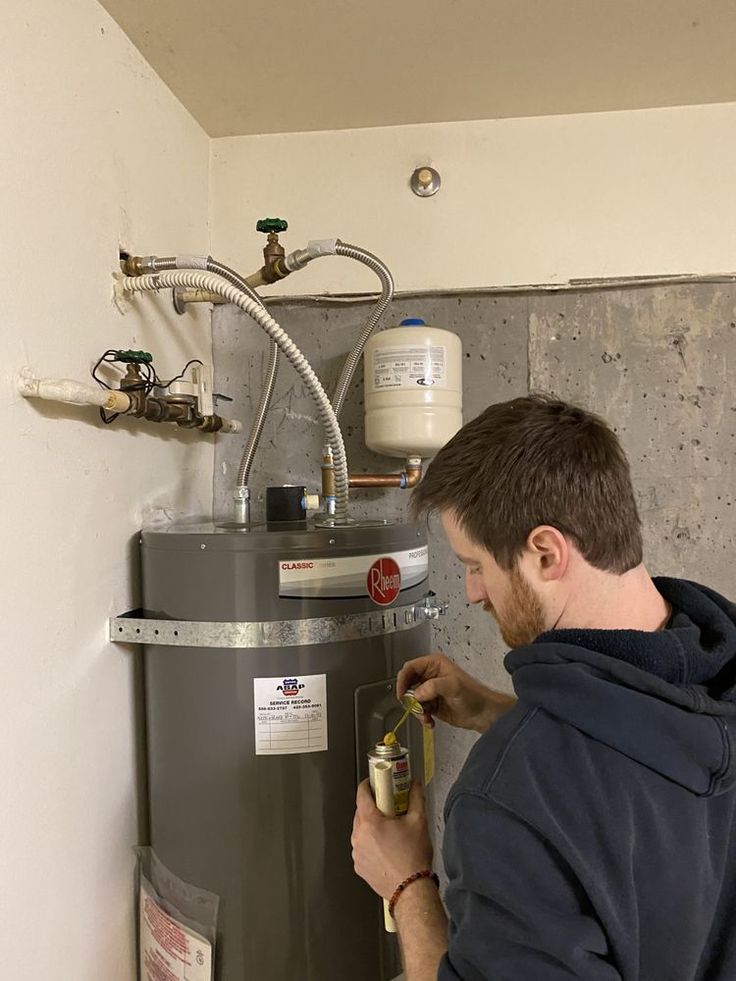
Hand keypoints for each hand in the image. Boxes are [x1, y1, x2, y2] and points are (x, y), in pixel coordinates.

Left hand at [351, 780, 432, 899]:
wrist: (411, 890)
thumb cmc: (413, 858)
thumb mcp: (418, 821)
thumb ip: (415, 798)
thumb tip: (415, 785)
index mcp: (370, 822)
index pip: (361, 795)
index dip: (367, 785)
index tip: (373, 783)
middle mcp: (359, 837)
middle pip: (360, 812)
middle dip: (372, 807)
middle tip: (388, 806)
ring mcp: (357, 853)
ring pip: (360, 831)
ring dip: (371, 826)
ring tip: (389, 830)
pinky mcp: (359, 866)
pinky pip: (361, 847)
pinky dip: (370, 843)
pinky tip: (385, 847)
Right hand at [398, 653, 516, 732]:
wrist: (483, 714)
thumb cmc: (474, 695)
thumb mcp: (453, 686)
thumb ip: (433, 687)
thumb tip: (416, 693)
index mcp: (434, 664)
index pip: (410, 668)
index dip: (403, 680)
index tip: (402, 694)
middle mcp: (430, 676)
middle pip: (408, 684)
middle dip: (409, 698)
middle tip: (415, 707)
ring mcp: (430, 691)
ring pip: (412, 700)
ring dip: (416, 710)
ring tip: (426, 716)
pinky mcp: (432, 705)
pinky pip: (419, 710)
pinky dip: (422, 718)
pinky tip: (430, 722)